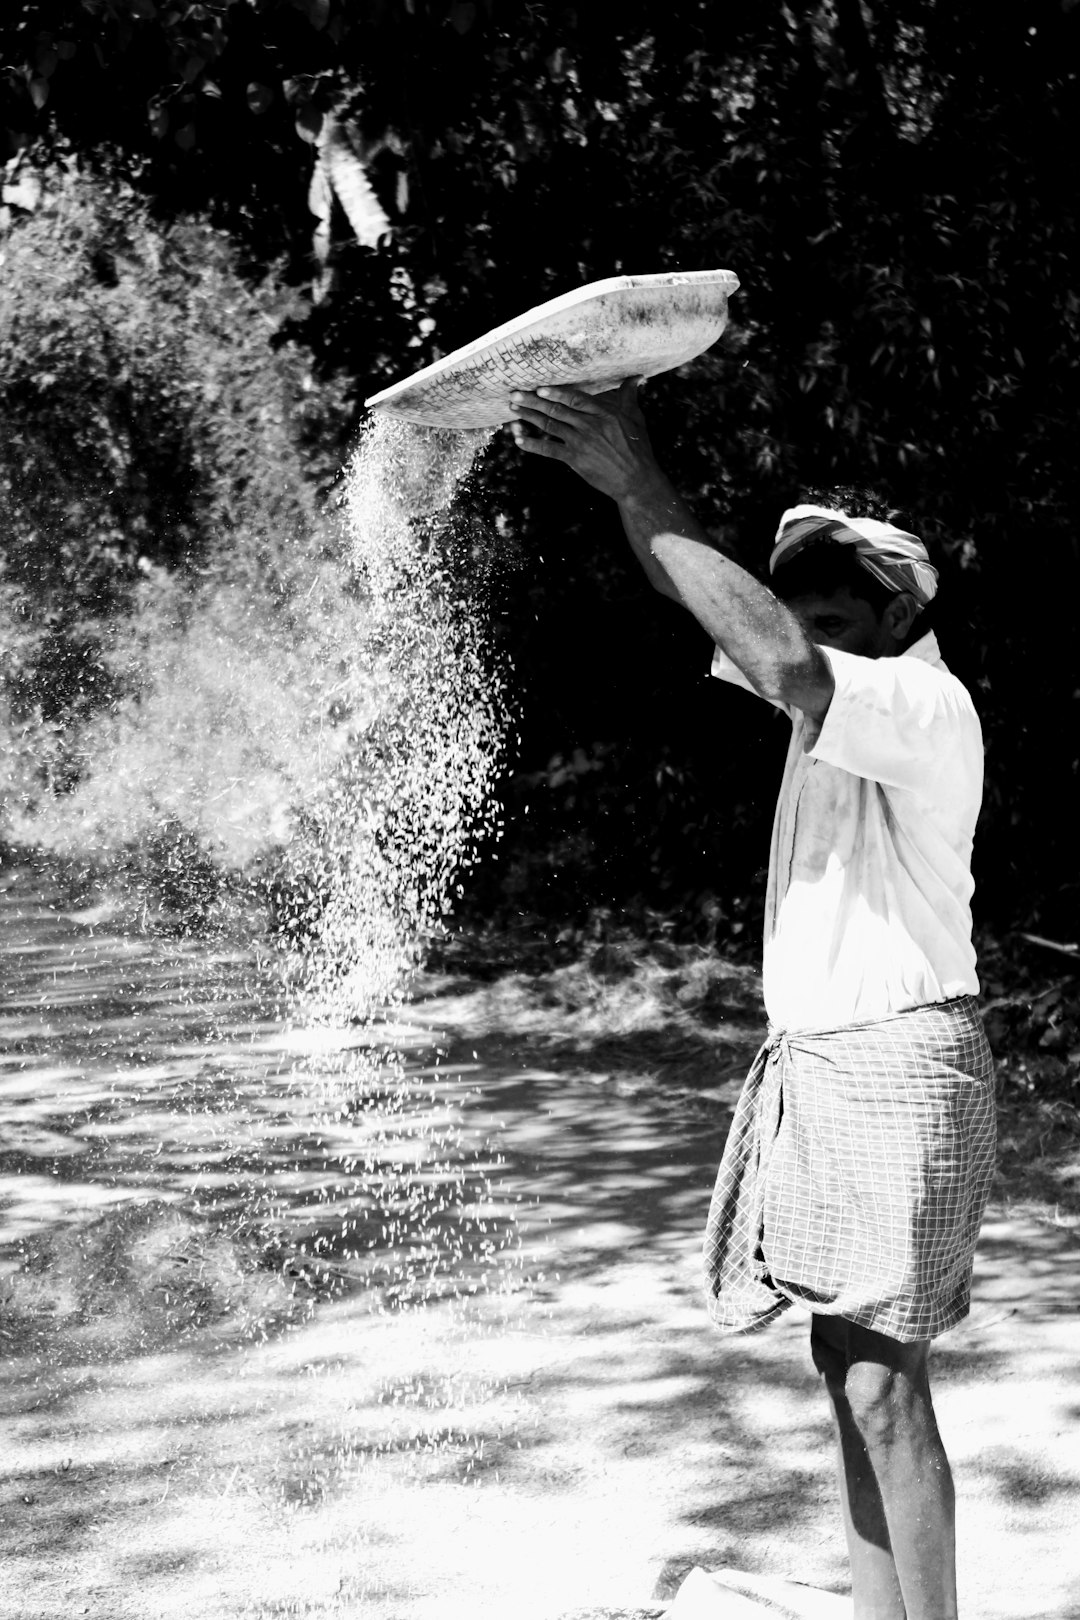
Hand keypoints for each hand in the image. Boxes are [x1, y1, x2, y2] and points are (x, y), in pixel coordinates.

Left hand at [508, 377, 657, 500]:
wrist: (635, 480)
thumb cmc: (637, 448)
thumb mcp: (636, 418)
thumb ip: (630, 397)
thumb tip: (637, 378)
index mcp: (604, 413)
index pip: (574, 398)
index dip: (555, 393)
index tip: (539, 388)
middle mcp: (589, 425)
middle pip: (556, 410)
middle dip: (533, 401)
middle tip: (515, 394)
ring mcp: (581, 443)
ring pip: (549, 426)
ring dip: (528, 417)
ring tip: (512, 409)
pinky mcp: (575, 459)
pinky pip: (549, 450)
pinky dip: (532, 445)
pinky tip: (518, 439)